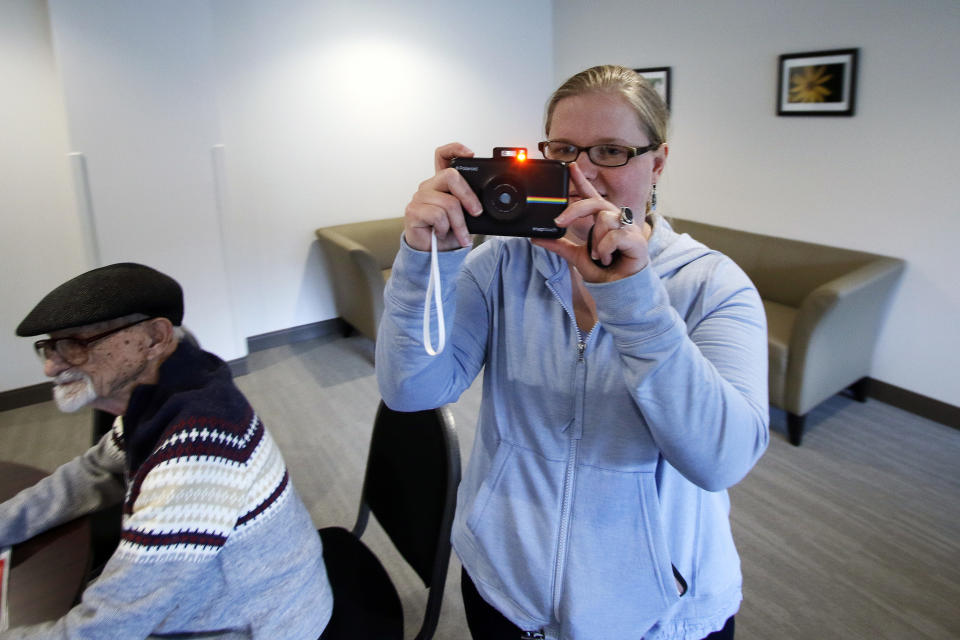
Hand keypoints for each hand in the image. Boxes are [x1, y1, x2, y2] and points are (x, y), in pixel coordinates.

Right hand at [403, 142, 483, 251]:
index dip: (455, 149)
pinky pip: (437, 216)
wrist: (436, 254)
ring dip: (459, 223)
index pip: (443, 155)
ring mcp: (419, 198)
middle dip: (468, 197)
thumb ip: (472, 204)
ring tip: (459, 234)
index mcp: (442, 183)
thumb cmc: (450, 233)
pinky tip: (441, 233)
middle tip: (476, 212)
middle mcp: (429, 186)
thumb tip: (484, 205)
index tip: (470, 153)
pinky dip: (445, 228)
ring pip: (448, 202)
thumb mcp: (467, 216)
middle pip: (451, 176)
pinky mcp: (413, 211)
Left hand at [531, 163, 650, 281]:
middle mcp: (615, 219)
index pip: (590, 195)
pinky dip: (605, 250)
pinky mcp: (636, 239)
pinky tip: (607, 259)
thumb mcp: (575, 256)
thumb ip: (558, 245)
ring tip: (598, 256)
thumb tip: (536, 238)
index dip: (581, 180)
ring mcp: (627, 228)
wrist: (617, 288)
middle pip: (595, 202)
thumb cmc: (603, 270)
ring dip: (596, 241)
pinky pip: (614, 236)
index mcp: (601, 220)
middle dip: (575, 210)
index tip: (570, 166)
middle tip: (560, 223)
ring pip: (604, 219)